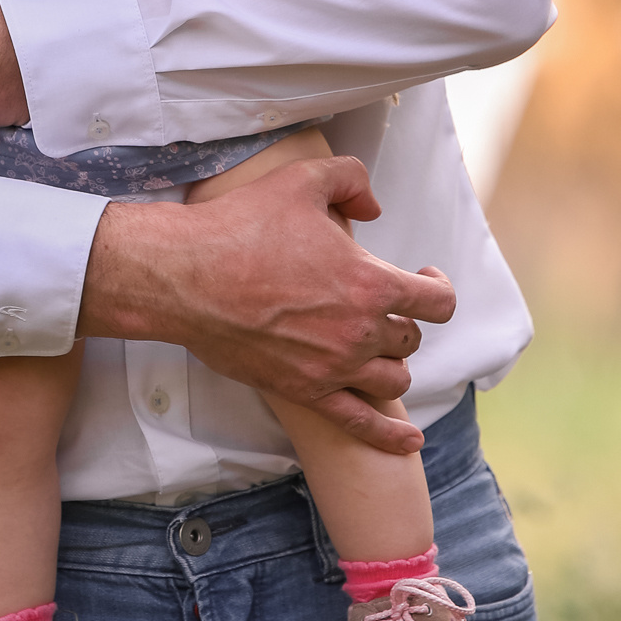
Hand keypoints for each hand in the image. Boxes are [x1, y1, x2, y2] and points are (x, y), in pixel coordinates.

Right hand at [77, 154, 455, 448]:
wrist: (184, 276)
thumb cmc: (241, 226)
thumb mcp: (302, 180)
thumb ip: (351, 181)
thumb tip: (373, 208)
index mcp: (370, 283)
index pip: (436, 301)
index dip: (436, 287)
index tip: (423, 277)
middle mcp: (360, 331)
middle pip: (410, 338)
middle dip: (402, 320)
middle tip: (380, 306)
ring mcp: (333, 367)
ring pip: (394, 379)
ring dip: (392, 362)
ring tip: (376, 348)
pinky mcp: (304, 391)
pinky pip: (361, 423)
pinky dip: (391, 436)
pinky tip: (410, 441)